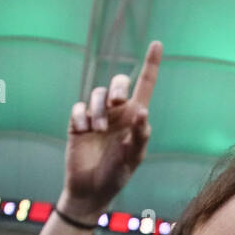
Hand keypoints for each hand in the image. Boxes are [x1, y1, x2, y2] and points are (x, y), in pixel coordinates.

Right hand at [62, 40, 160, 209]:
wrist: (91, 190)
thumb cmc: (117, 174)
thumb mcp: (134, 157)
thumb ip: (140, 135)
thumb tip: (143, 111)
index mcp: (135, 118)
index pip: (145, 86)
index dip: (151, 65)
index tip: (157, 44)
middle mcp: (117, 113)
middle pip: (119, 83)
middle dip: (118, 87)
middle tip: (117, 102)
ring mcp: (96, 117)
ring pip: (96, 94)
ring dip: (99, 110)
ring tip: (98, 130)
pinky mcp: (78, 123)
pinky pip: (78, 108)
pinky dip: (82, 117)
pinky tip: (84, 132)